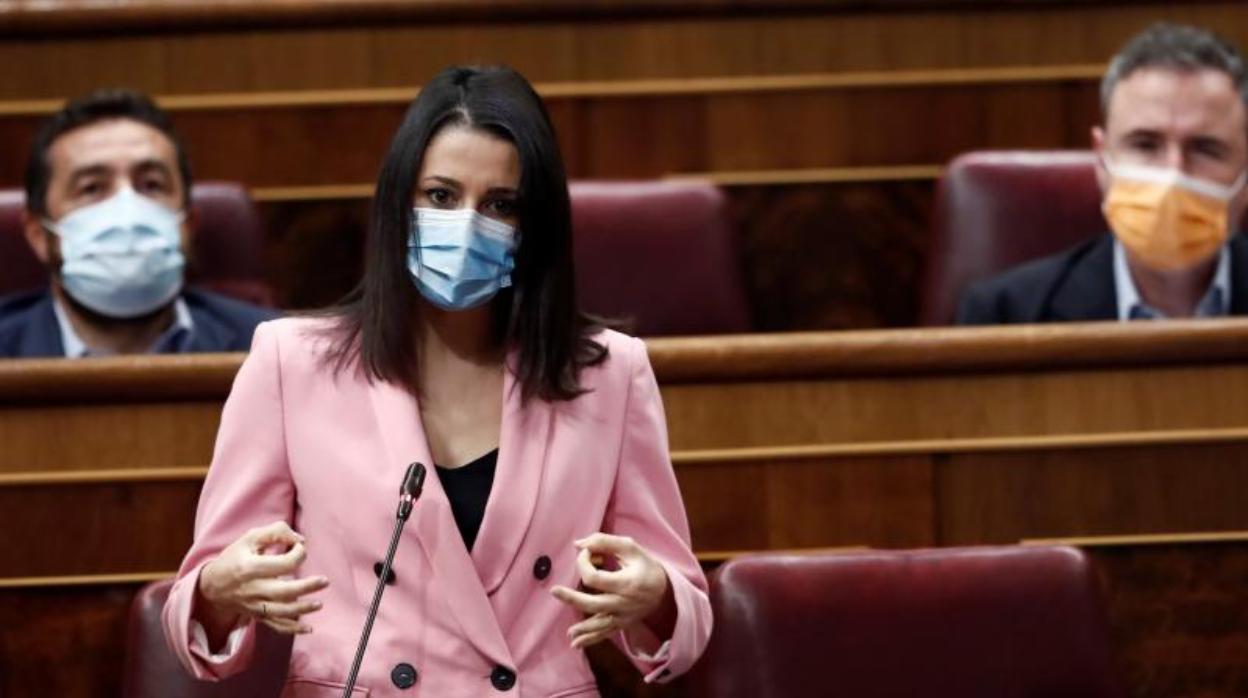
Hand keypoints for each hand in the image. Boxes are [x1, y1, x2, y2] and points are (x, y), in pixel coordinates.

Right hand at [198, 521, 328, 635]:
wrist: (212, 585)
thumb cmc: (235, 557)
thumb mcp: (250, 538)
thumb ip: (276, 532)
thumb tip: (300, 540)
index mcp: (250, 568)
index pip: (282, 564)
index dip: (297, 554)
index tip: (299, 547)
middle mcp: (252, 589)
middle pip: (283, 591)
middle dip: (306, 587)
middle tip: (324, 581)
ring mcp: (254, 605)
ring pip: (281, 611)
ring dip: (302, 609)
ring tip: (319, 604)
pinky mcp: (257, 615)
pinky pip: (275, 625)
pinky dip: (293, 629)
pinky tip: (309, 629)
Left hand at [550, 533, 671, 648]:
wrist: (665, 590)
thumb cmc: (645, 565)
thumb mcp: (630, 547)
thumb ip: (604, 542)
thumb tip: (578, 544)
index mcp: (626, 582)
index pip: (595, 578)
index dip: (584, 563)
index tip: (586, 552)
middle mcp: (624, 602)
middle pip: (593, 604)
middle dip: (572, 598)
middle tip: (554, 591)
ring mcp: (624, 616)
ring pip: (599, 624)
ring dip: (582, 628)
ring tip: (568, 632)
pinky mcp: (623, 623)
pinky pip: (605, 634)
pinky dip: (591, 640)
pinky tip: (576, 644)